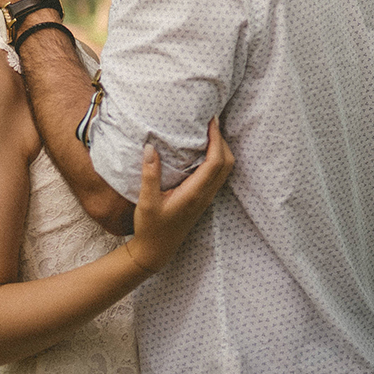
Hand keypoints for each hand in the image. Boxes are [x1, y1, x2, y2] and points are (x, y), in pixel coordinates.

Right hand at [125, 117, 234, 274]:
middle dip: (222, 141)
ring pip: (225, 170)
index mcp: (194, 194)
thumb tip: (150, 147)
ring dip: (221, 149)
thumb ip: (150, 174)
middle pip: (227, 164)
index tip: (211, 121)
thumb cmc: (151, 228)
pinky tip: (201, 152)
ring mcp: (206, 198)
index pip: (215, 162)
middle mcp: (205, 195)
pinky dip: (216, 159)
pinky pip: (217, 175)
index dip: (217, 139)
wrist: (156, 251)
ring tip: (207, 133)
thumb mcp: (146, 201)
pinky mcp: (202, 200)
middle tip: (210, 123)